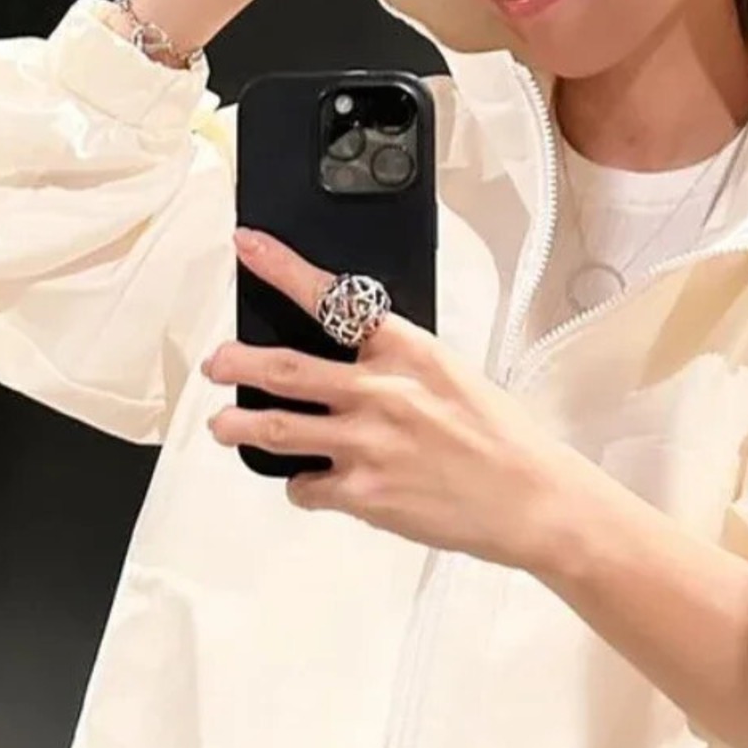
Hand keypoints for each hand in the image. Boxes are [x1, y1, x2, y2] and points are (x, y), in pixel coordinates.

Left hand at [203, 229, 585, 568]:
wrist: (532, 500)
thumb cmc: (504, 441)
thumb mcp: (453, 378)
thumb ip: (397, 369)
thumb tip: (349, 373)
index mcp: (407, 350)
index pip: (332, 297)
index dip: (281, 269)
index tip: (249, 247)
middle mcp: (378, 390)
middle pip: (283, 367)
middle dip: (236, 362)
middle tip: (215, 363)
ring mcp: (365, 443)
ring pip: (274, 428)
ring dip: (238, 426)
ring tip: (223, 425)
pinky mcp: (362, 493)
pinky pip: (306, 487)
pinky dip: (302, 486)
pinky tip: (313, 486)